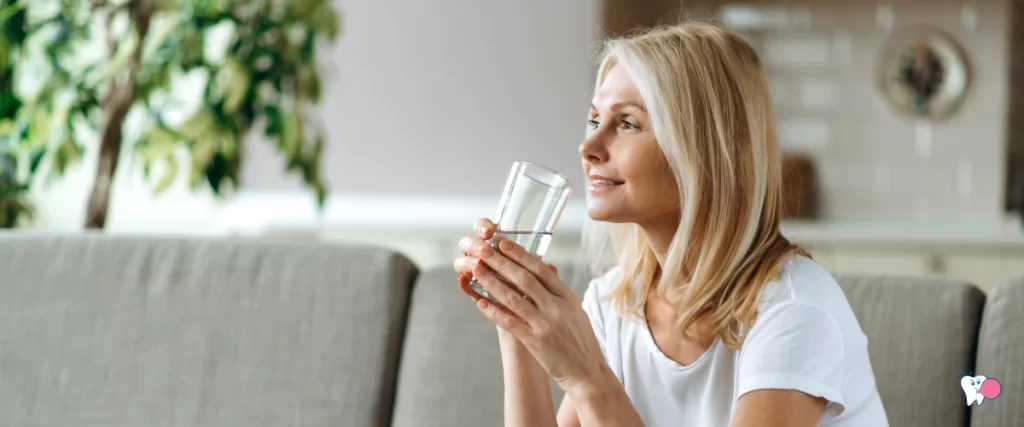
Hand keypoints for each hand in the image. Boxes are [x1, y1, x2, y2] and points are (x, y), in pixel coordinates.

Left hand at [452, 219, 608, 390]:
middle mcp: (556, 307)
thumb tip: (546, 270)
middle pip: (525, 278)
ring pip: (513, 298)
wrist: (588, 372)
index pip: (541, 269)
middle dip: (501, 262)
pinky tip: (480, 302)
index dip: (520, 254)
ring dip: (492, 282)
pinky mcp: (535, 341)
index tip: (504, 242)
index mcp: (567, 297)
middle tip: (484, 250)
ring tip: (477, 270)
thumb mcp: (576, 311)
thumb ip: (559, 292)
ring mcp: (545, 324)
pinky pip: (510, 322)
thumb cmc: (581, 341)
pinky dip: (494, 311)